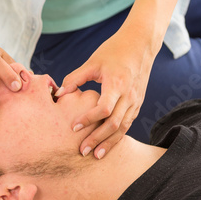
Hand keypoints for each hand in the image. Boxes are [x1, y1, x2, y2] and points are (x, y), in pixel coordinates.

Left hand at [56, 30, 155, 158]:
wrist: (141, 44)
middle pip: (114, 124)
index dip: (88, 120)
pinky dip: (118, 136)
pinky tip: (107, 144)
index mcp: (117, 84)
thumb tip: (59, 95)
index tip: (73, 127)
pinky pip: (128, 124)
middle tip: (82, 151)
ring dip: (110, 143)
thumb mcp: (92, 62)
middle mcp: (129, 95)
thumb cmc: (113, 51)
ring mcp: (136, 101)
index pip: (103, 109)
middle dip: (98, 139)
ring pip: (124, 128)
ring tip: (96, 156)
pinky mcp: (138, 103)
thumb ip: (75, 78)